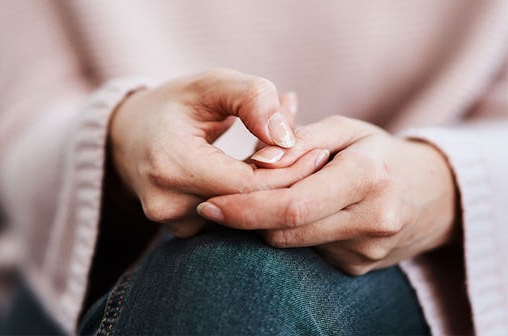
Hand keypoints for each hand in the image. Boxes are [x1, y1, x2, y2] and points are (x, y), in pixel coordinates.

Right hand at [110, 69, 328, 236]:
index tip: (318, 152)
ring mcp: (172, 224)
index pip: (250, 185)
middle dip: (286, 183)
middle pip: (250, 207)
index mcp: (172, 164)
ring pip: (243, 218)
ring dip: (269, 192)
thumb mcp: (212, 84)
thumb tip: (287, 139)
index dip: (289, 171)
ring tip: (285, 159)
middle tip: (314, 156)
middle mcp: (167, 204)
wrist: (128, 137)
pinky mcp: (181, 233)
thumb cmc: (175, 105)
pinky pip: (230, 222)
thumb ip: (253, 99)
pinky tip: (258, 176)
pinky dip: (250, 200)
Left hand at [197, 115, 458, 274]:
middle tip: (215, 206)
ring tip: (271, 197)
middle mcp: (372, 220)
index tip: (209, 204)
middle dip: (246, 219)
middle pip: (285, 231)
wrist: (432, 194)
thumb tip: (257, 161)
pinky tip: (302, 214)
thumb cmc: (378, 152)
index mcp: (368, 177)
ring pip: (292, 244)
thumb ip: (299, 139)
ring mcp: (367, 251)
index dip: (244, 208)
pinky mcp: (358, 267)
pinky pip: (307, 252)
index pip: (291, 205)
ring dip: (269, 224)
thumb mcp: (345, 129)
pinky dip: (293, 233)